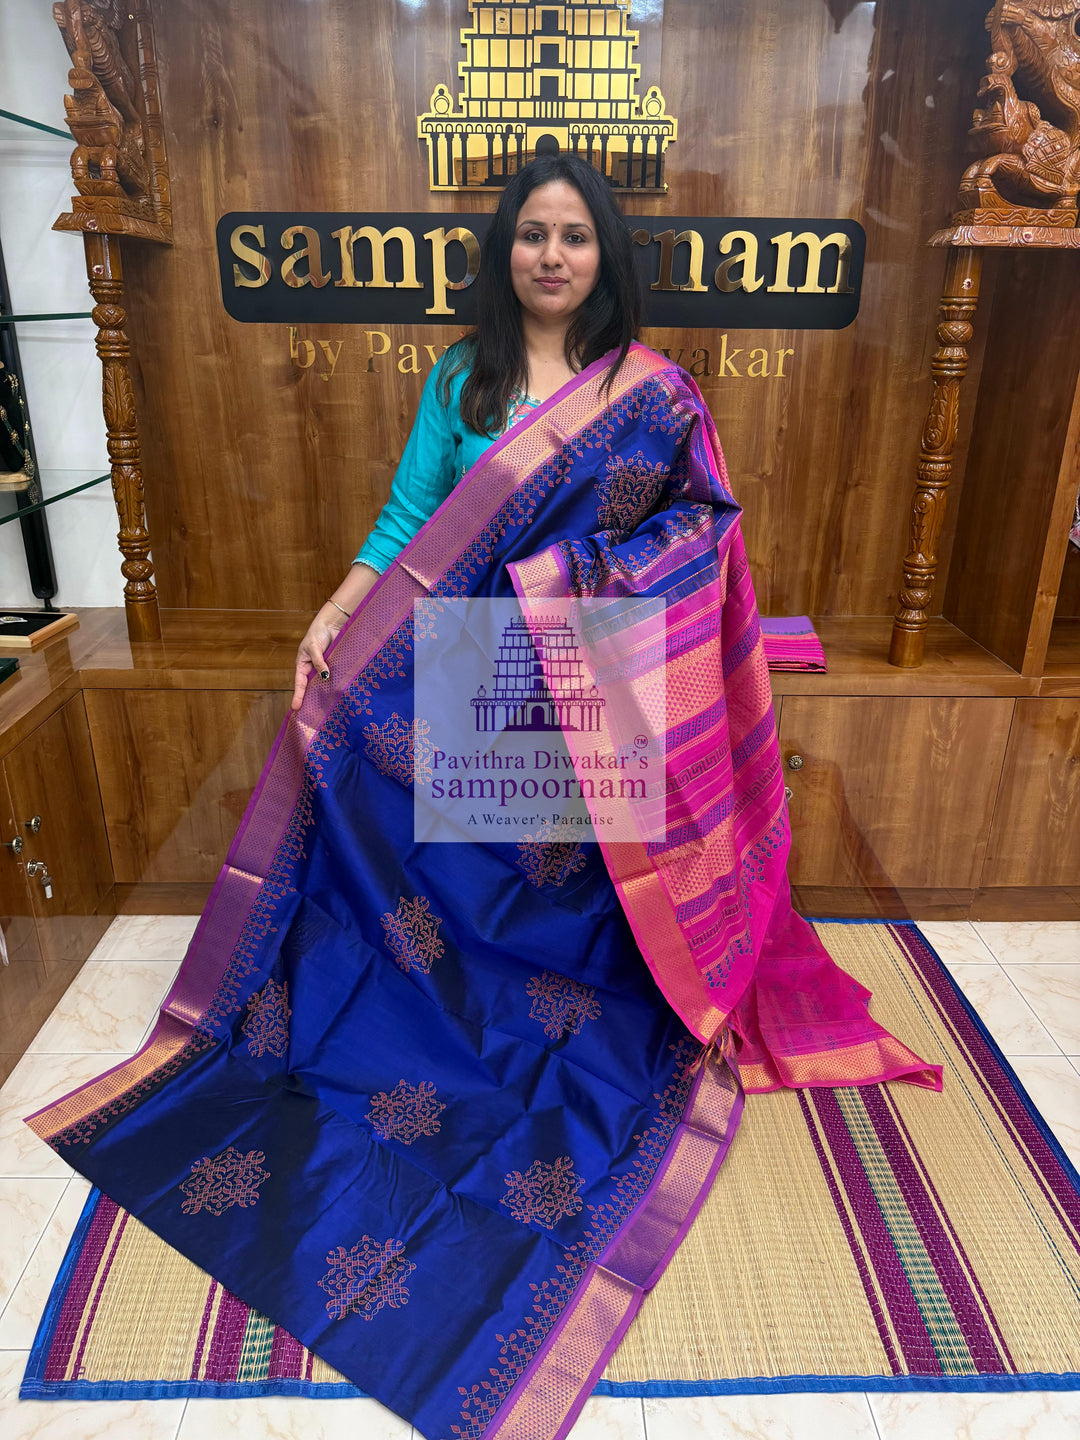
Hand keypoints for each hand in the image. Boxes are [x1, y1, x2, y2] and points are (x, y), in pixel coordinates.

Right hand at [289, 564, 379, 712]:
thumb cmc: (317, 633)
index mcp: (302, 665)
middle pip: (311, 687)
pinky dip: (335, 685)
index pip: (299, 684)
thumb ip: (319, 662)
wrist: (332, 623)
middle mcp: (312, 669)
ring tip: (324, 709)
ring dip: (324, 694)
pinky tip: (338, 695)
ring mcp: (324, 668)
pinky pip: (334, 677)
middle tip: (310, 715)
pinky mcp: (335, 666)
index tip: (295, 708)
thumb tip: (324, 676)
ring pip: (323, 684)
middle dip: (310, 700)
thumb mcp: (314, 648)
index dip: (298, 696)